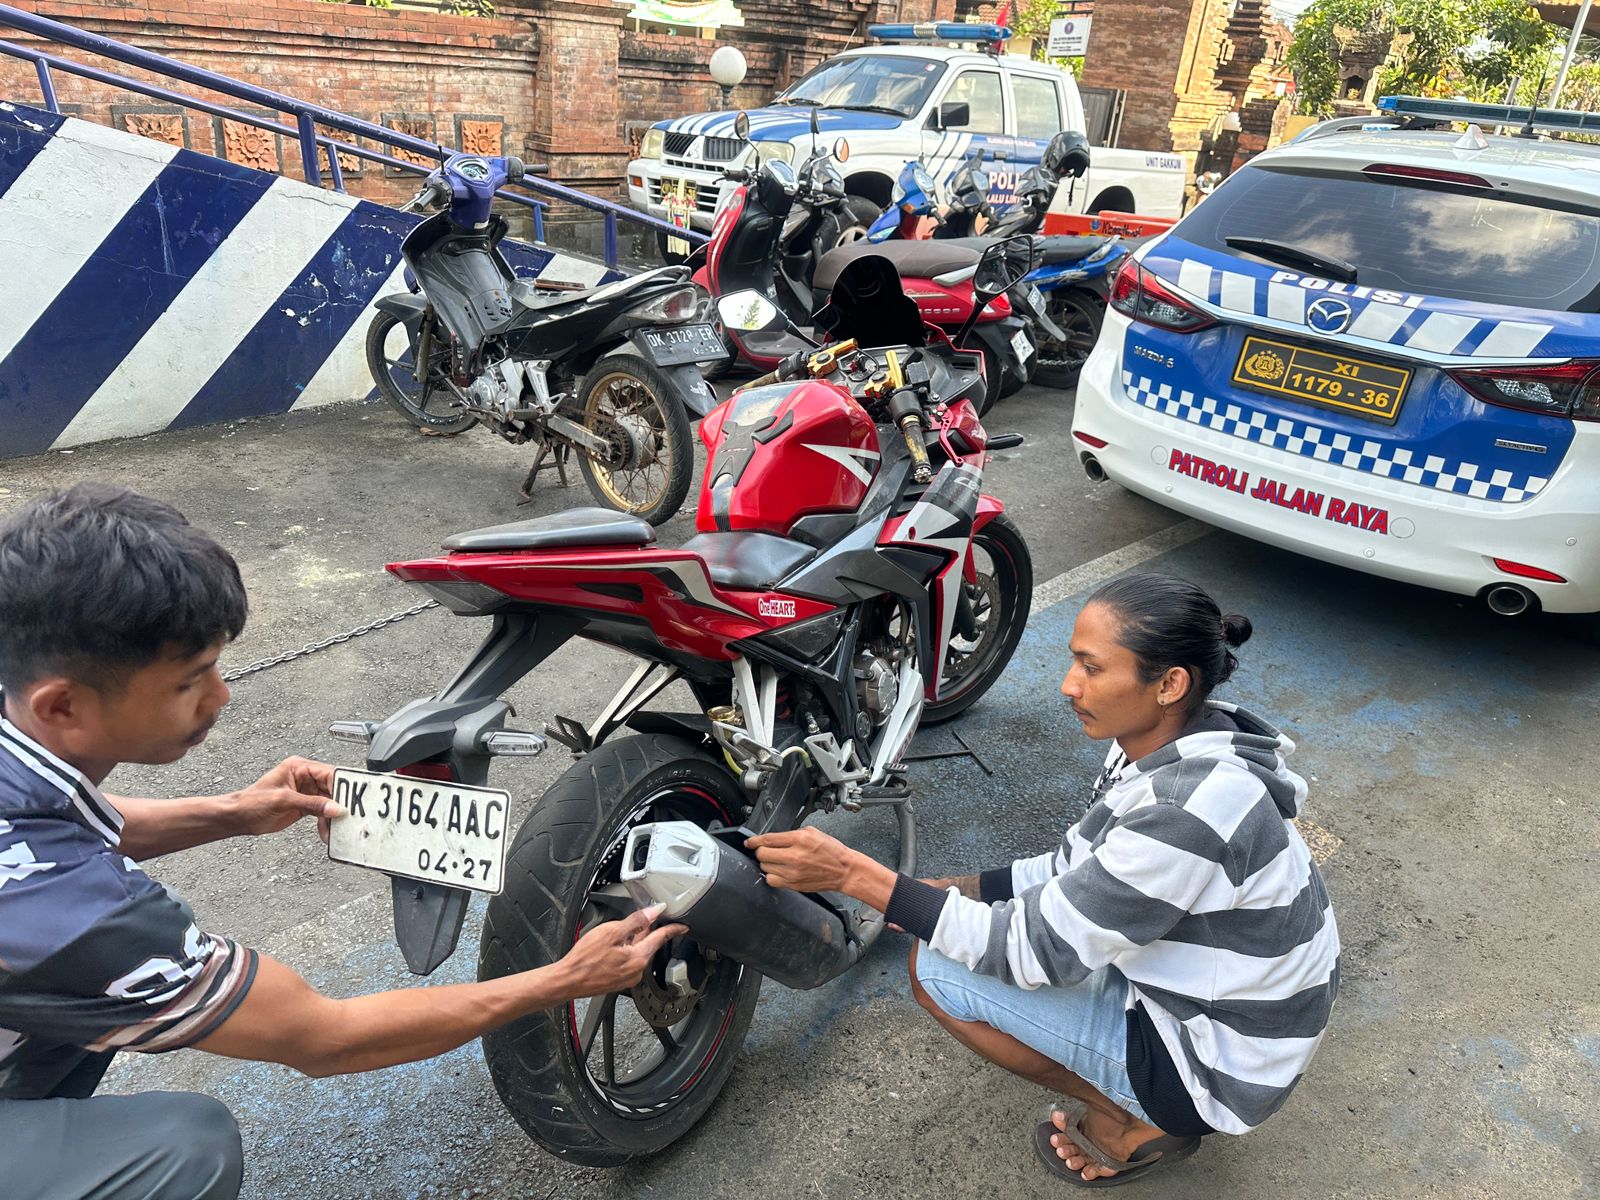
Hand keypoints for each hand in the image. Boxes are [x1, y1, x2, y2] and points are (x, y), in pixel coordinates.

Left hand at [229, 757, 344, 842]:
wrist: (238, 818)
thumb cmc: (251, 802)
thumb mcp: (283, 800)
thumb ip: (312, 804)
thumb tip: (335, 808)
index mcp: (299, 767)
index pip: (329, 773)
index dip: (341, 786)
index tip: (350, 800)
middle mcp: (305, 778)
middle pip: (333, 788)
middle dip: (340, 802)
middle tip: (347, 815)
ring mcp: (306, 792)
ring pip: (330, 802)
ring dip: (333, 815)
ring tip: (335, 827)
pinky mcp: (305, 806)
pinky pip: (323, 812)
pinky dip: (326, 822)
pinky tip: (326, 831)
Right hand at [560, 905, 687, 998]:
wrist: (567, 980)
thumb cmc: (584, 959)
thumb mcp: (611, 931)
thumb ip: (636, 921)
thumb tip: (654, 912)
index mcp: (638, 958)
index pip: (661, 938)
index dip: (673, 928)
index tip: (682, 926)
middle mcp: (637, 971)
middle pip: (648, 945)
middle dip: (647, 931)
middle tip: (642, 919)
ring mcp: (628, 978)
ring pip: (637, 953)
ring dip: (633, 941)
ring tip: (618, 933)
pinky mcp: (619, 981)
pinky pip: (628, 961)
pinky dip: (625, 951)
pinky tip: (612, 947)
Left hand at [746, 827, 861, 893]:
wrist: (844, 870)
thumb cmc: (832, 852)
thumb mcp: (813, 833)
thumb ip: (792, 834)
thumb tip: (774, 838)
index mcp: (799, 839)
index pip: (768, 839)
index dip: (754, 841)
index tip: (749, 842)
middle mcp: (794, 856)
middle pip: (762, 854)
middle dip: (761, 851)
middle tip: (767, 850)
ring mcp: (793, 872)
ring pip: (765, 867)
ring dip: (768, 863)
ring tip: (778, 860)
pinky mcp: (793, 884)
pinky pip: (771, 880)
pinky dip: (772, 875)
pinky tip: (780, 871)